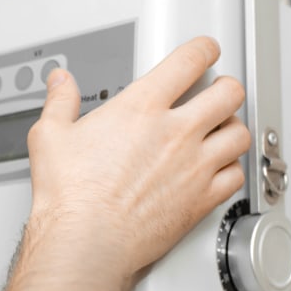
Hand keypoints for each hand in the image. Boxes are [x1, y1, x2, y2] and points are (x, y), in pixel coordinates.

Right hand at [26, 36, 249, 275]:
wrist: (87, 241)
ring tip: (224, 129)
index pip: (189, 61)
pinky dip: (232, 170)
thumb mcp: (51, 136)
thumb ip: (60, 103)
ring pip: (239, 134)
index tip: (205, 51)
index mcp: (141, 107)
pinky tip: (222, 170)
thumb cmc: (71, 196)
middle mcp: (175, 132)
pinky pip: (235, 176)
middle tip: (221, 90)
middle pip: (228, 94)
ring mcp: (194, 166)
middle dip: (227, 87)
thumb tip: (61, 84)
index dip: (204, 50)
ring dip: (233, 128)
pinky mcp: (201, 200)